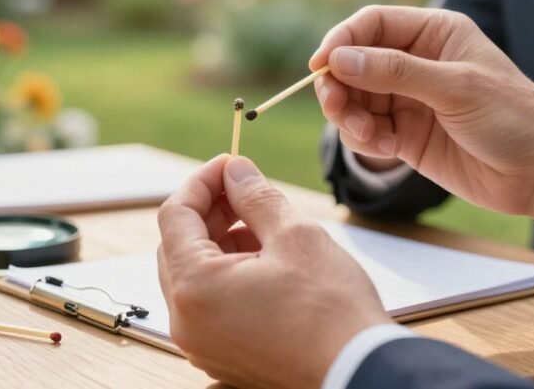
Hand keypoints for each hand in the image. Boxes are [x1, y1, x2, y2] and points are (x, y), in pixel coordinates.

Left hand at [157, 155, 389, 387]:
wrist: (358, 372)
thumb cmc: (331, 310)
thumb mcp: (294, 235)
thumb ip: (255, 196)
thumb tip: (235, 171)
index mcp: (194, 287)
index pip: (175, 215)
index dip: (201, 181)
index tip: (230, 164)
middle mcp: (186, 320)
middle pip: (179, 245)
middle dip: (211, 211)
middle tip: (247, 189)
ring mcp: (201, 342)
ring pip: (196, 274)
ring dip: (222, 241)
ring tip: (265, 226)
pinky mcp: (221, 354)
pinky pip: (210, 303)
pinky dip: (229, 273)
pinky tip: (266, 260)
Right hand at [310, 6, 533, 234]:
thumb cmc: (514, 119)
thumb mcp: (456, 88)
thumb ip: (395, 72)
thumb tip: (339, 59)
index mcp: (435, 34)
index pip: (373, 24)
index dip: (342, 40)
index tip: (319, 65)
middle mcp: (417, 62)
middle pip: (354, 62)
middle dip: (340, 84)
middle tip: (336, 106)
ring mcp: (409, 100)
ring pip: (354, 98)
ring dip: (349, 115)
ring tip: (367, 135)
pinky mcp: (405, 135)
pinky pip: (365, 129)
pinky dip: (363, 138)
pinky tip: (385, 148)